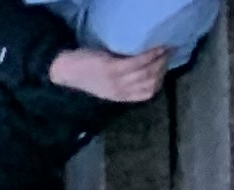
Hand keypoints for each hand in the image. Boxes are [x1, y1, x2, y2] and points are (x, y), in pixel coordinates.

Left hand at [50, 43, 170, 99]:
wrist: (65, 71)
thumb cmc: (87, 75)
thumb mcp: (107, 85)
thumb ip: (123, 83)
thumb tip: (146, 73)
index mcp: (119, 97)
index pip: (147, 94)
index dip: (160, 81)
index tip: (165, 68)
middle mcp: (119, 91)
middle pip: (151, 83)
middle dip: (163, 69)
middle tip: (168, 54)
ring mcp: (115, 81)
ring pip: (146, 73)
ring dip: (160, 60)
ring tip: (165, 49)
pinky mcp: (111, 69)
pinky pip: (136, 63)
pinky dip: (150, 55)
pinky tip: (156, 47)